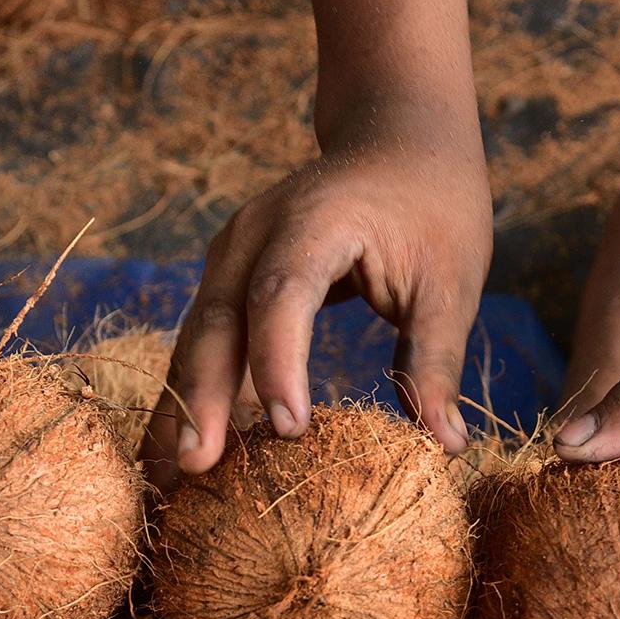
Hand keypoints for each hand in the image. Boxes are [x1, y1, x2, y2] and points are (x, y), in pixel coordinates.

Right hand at [142, 101, 491, 489]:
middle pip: (217, 320)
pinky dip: (195, 394)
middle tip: (193, 469)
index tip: (289, 430)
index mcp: (315, 220)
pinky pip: (204, 341)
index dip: (278, 362)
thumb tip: (446, 447)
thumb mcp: (451, 281)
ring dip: (182, 406)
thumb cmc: (433, 206)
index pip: (282, 294)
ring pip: (197, 337)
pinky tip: (179, 454)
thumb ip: (436, 360)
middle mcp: (255, 233)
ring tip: (167, 480)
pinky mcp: (227, 278)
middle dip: (201, 397)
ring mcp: (231, 254)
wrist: (396, 138)